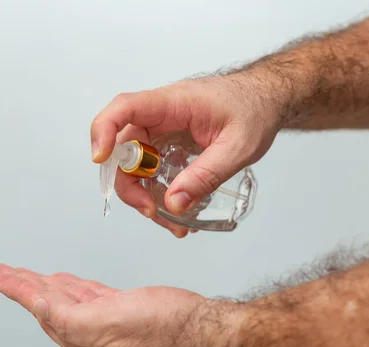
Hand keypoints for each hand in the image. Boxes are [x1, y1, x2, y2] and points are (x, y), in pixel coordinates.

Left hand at [0, 263, 239, 346]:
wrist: (204, 330)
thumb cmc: (165, 331)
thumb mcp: (107, 325)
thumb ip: (67, 318)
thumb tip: (37, 305)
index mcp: (80, 340)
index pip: (39, 308)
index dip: (15, 287)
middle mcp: (90, 334)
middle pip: (47, 303)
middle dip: (23, 284)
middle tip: (1, 271)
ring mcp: (107, 322)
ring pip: (66, 297)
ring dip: (43, 284)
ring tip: (24, 275)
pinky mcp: (123, 310)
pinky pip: (87, 295)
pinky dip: (71, 286)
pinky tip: (64, 283)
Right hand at [90, 75, 281, 236]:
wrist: (267, 101)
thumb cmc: (255, 110)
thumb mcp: (238, 147)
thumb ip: (206, 174)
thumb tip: (174, 203)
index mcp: (173, 103)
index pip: (126, 108)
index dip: (104, 130)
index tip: (100, 159)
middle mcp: (161, 115)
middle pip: (125, 148)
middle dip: (130, 185)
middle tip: (152, 211)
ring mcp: (163, 131)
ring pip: (137, 165)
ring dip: (146, 196)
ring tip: (174, 223)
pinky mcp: (169, 145)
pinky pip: (153, 170)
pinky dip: (161, 193)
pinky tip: (179, 211)